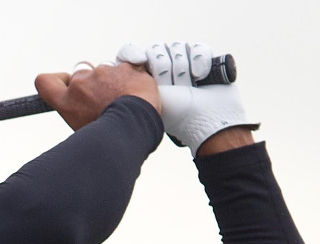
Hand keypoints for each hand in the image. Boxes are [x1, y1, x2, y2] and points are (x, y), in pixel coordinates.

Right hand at [35, 61, 160, 131]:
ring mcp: (102, 72)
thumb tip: (84, 109)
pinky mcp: (123, 66)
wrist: (136, 125)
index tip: (66, 83)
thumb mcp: (85, 131)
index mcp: (67, 102)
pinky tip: (138, 93)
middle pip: (80, 76)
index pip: (45, 82)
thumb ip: (79, 113)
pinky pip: (127, 68)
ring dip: (114, 81)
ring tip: (127, 101)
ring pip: (105, 72)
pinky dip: (133, 77)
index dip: (56, 80)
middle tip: (107, 101)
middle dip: (92, 84)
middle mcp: (80, 84)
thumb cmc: (111, 136)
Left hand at [117, 42, 258, 155]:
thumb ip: (127, 84)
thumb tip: (114, 66)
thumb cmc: (172, 115)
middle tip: (170, 86)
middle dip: (164, 68)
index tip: (139, 61)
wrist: (205, 118)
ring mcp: (181, 64)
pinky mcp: (201, 61)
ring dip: (183, 68)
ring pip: (177, 47)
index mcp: (140, 78)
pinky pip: (198, 48)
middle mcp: (159, 69)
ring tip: (187, 85)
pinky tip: (199, 75)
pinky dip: (200, 61)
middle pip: (156, 49)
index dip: (134, 53)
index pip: (129, 53)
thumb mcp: (142, 100)